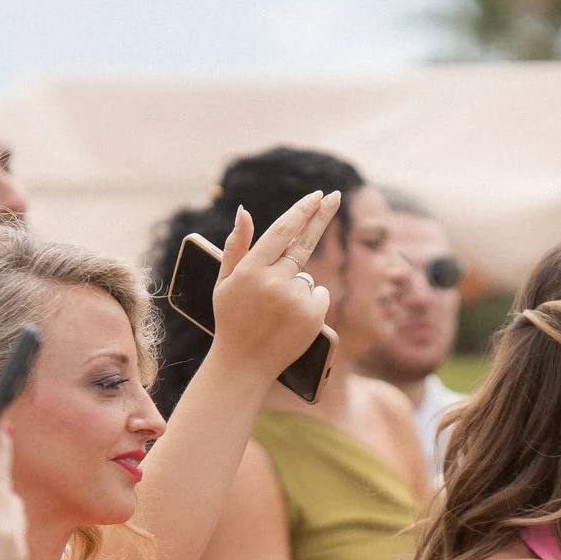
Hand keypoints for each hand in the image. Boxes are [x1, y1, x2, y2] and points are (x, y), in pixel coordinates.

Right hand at [208, 192, 339, 377]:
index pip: (282, 231)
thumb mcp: (224, 282)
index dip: (301, 211)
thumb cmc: (231, 319)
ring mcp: (295, 299)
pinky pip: (319, 295)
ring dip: (296, 285)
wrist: (244, 363)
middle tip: (336, 195)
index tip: (316, 195)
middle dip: (320, 217)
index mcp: (250, 269)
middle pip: (304, 244)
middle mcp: (274, 281)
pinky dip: (310, 301)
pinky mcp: (313, 316)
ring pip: (307, 277)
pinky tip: (291, 318)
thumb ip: (235, 246)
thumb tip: (244, 210)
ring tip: (275, 310)